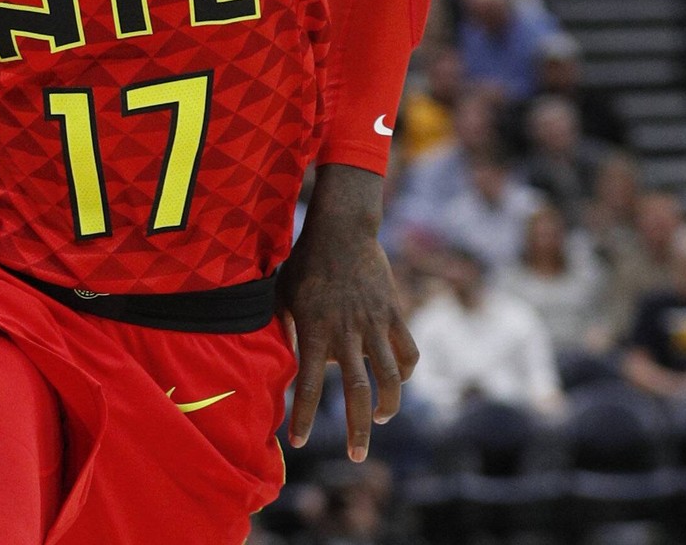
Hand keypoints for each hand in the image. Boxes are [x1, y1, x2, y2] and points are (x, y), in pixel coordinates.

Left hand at [279, 164, 417, 462]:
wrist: (342, 230)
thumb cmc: (304, 262)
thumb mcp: (283, 296)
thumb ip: (283, 329)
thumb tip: (278, 361)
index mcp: (314, 331)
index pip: (306, 385)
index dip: (301, 417)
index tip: (296, 441)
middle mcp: (345, 334)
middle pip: (355, 393)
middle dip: (356, 431)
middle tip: (356, 456)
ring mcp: (373, 324)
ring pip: (390, 378)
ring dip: (387, 406)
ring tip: (380, 419)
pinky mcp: (393, 313)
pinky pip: (407, 351)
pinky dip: (404, 371)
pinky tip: (397, 381)